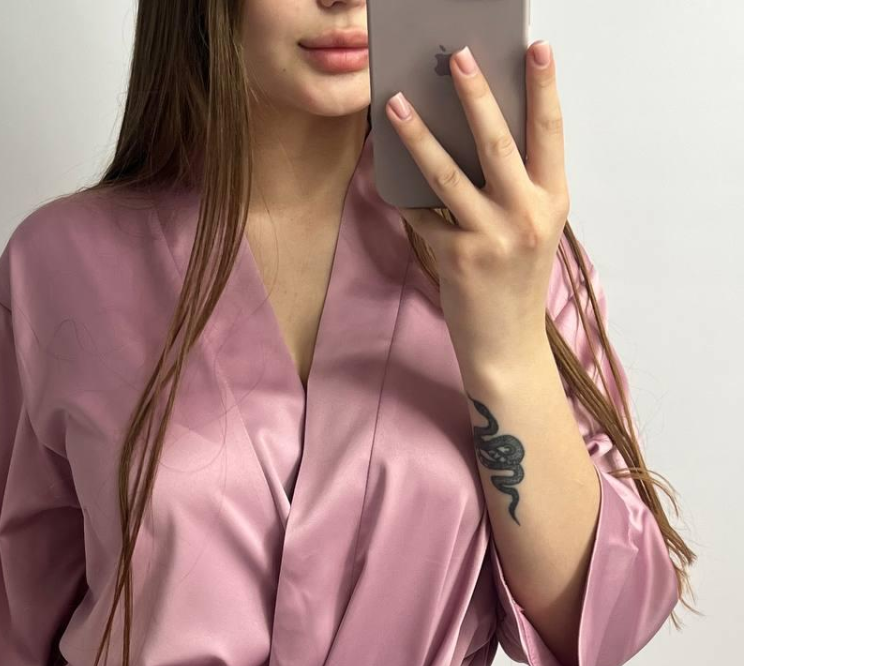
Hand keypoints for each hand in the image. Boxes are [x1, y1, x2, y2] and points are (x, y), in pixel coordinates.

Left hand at [383, 41, 568, 376]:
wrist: (506, 346)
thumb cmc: (516, 281)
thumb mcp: (533, 228)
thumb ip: (517, 185)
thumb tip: (477, 131)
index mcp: (552, 200)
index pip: (550, 132)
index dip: (543, 87)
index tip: (535, 47)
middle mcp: (527, 215)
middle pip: (498, 142)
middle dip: (475, 96)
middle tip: (456, 57)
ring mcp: (492, 238)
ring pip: (448, 174)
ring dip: (418, 135)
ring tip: (395, 103)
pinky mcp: (458, 259)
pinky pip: (423, 215)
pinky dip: (403, 195)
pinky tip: (385, 174)